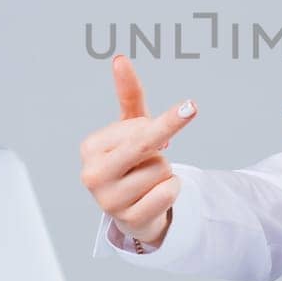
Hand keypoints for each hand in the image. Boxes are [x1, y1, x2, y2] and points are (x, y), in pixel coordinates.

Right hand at [79, 54, 197, 247]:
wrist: (134, 209)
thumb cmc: (132, 161)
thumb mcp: (132, 127)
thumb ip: (128, 94)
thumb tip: (120, 59)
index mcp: (89, 148)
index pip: (138, 126)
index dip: (156, 127)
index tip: (151, 131)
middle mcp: (92, 175)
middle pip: (145, 145)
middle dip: (169, 128)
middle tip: (192, 107)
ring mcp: (108, 201)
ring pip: (162, 170)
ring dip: (165, 172)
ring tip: (148, 180)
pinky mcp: (129, 221)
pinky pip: (168, 193)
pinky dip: (172, 191)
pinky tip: (154, 196)